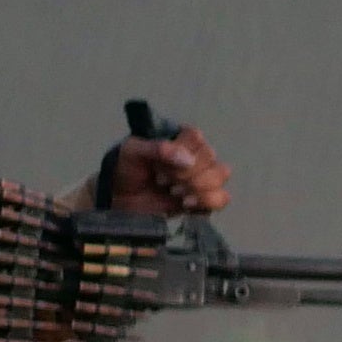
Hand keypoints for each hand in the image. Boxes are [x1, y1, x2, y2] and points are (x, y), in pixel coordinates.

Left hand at [106, 124, 231, 216]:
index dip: (182, 152)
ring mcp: (202, 178)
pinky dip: (208, 200)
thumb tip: (188, 160)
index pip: (196, 137)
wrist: (119, 201)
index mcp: (179, 139)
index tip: (161, 165)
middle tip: (162, 181)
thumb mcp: (132, 152)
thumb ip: (157, 149)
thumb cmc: (125, 170)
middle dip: (186, 173)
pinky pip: (222, 198)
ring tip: (174, 193)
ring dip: (198, 186)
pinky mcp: (204, 200)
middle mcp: (195, 155)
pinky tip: (187, 204)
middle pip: (210, 157)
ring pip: (220, 175)